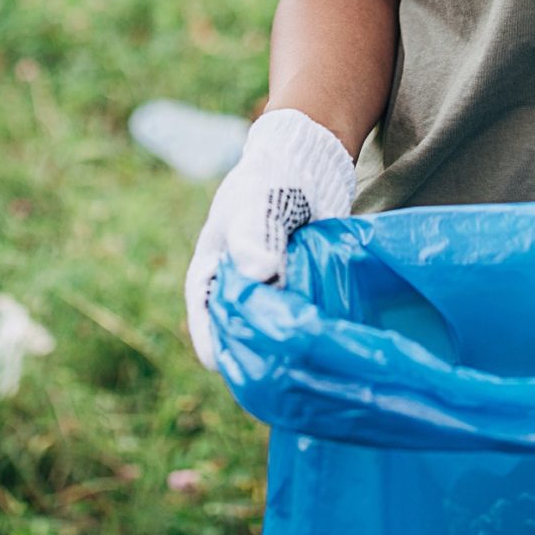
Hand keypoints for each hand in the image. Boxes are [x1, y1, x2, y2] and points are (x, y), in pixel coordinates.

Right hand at [183, 108, 355, 369]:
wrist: (306, 165)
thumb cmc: (268, 181)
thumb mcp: (256, 204)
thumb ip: (254, 236)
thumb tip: (261, 274)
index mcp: (210, 277)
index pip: (207, 322)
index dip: (221, 345)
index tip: (240, 367)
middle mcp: (236, 293)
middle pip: (241, 335)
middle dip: (260, 352)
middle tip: (284, 369)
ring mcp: (268, 296)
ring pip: (272, 331)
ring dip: (288, 343)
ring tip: (310, 360)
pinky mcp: (298, 294)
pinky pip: (300, 321)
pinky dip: (310, 330)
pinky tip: (328, 338)